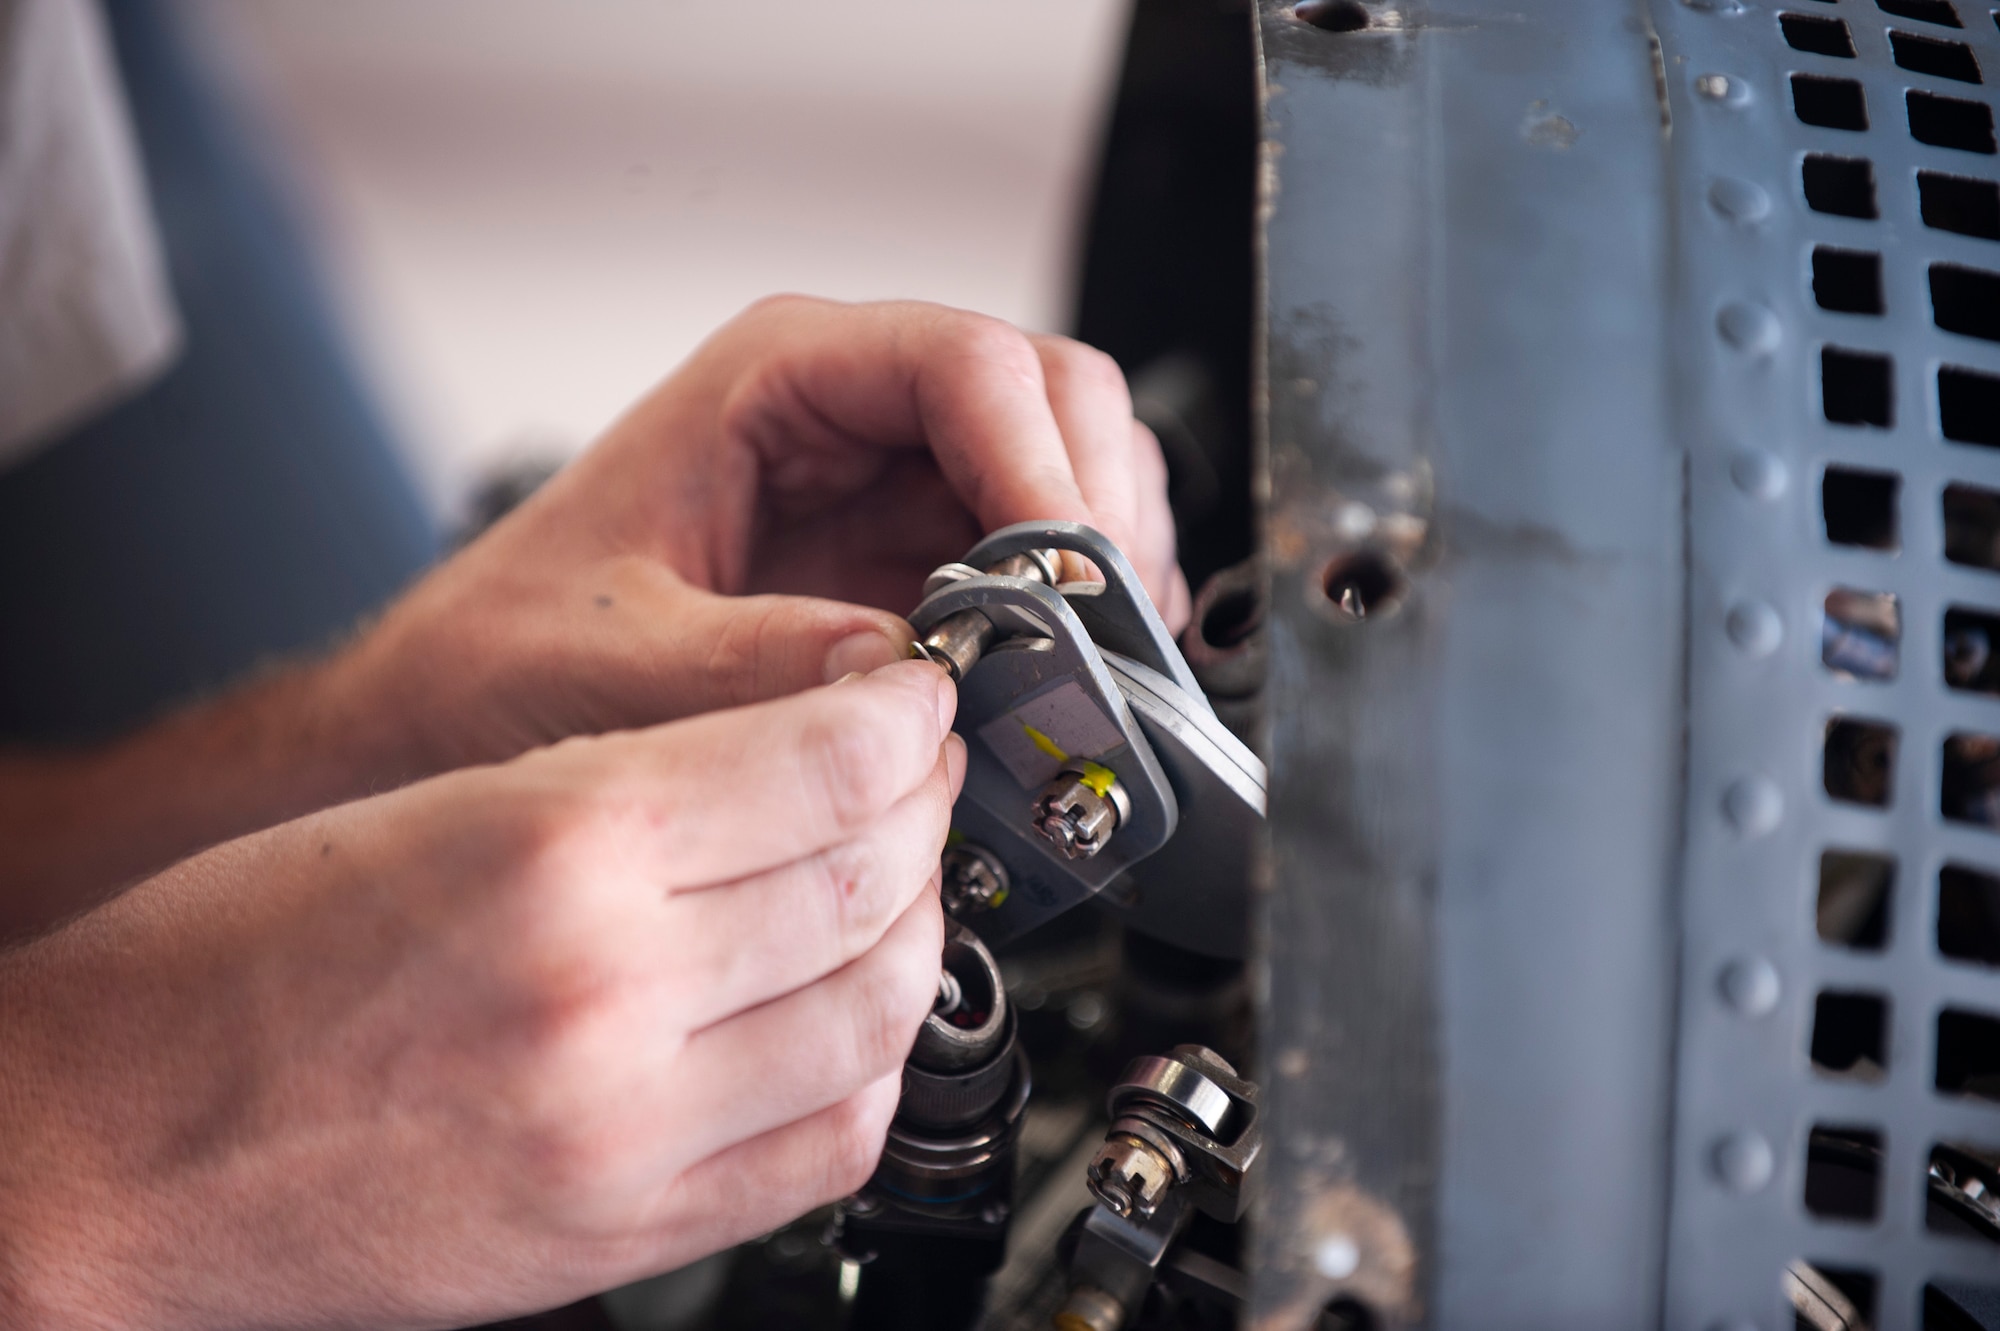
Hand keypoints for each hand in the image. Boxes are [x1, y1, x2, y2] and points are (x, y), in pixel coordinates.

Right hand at [0, 662, 959, 1329]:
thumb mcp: (439, 799)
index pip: (824, 760)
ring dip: (920, 928)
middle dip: (924, 805)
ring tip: (897, 883)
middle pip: (870, 878)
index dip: (900, 715)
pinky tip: (852, 1015)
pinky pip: (831, 1143)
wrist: (113, 1149)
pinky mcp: (627, 1228)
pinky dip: (872, 1063)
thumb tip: (804, 754)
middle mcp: (609, 993)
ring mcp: (628, 1130)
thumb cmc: (231, 962)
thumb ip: (641, 780)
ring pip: (880, 1009)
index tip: (912, 696)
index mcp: (554, 846)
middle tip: (918, 772)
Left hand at [337, 295, 1186, 776]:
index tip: (1062, 581)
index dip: (1040, 465)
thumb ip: (746, 663)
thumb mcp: (610, 660)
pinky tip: (1075, 673)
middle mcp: (855, 409)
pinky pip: (1044, 554)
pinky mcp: (917, 558)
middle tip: (1099, 632)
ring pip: (1070, 467)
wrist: (471, 703)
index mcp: (780, 376)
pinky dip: (1083, 608)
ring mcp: (897, 481)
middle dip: (1094, 510)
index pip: (967, 365)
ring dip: (1104, 561)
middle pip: (1051, 399)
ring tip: (1095, 663)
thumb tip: (897, 674)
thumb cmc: (507, 651)